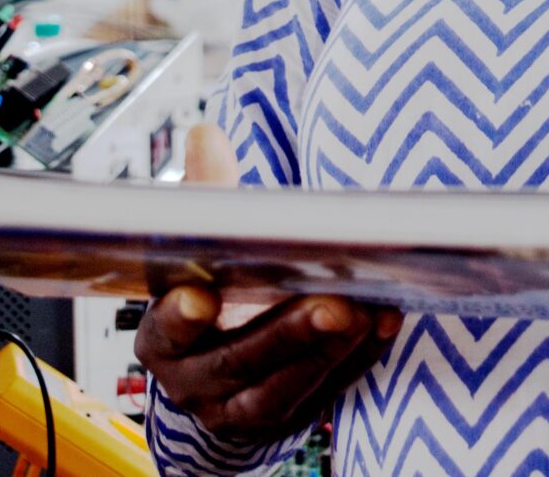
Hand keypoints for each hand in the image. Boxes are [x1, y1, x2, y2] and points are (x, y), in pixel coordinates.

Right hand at [132, 123, 398, 446]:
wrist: (223, 358)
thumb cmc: (214, 286)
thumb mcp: (200, 242)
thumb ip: (206, 193)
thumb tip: (204, 134)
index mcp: (163, 335)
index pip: (164, 330)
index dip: (179, 318)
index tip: (199, 299)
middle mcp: (194, 379)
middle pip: (236, 363)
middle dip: (285, 334)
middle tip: (331, 304)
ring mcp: (238, 406)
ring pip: (280, 390)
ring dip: (325, 352)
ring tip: (364, 311)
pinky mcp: (286, 414)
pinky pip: (324, 392)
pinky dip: (357, 359)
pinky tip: (385, 321)